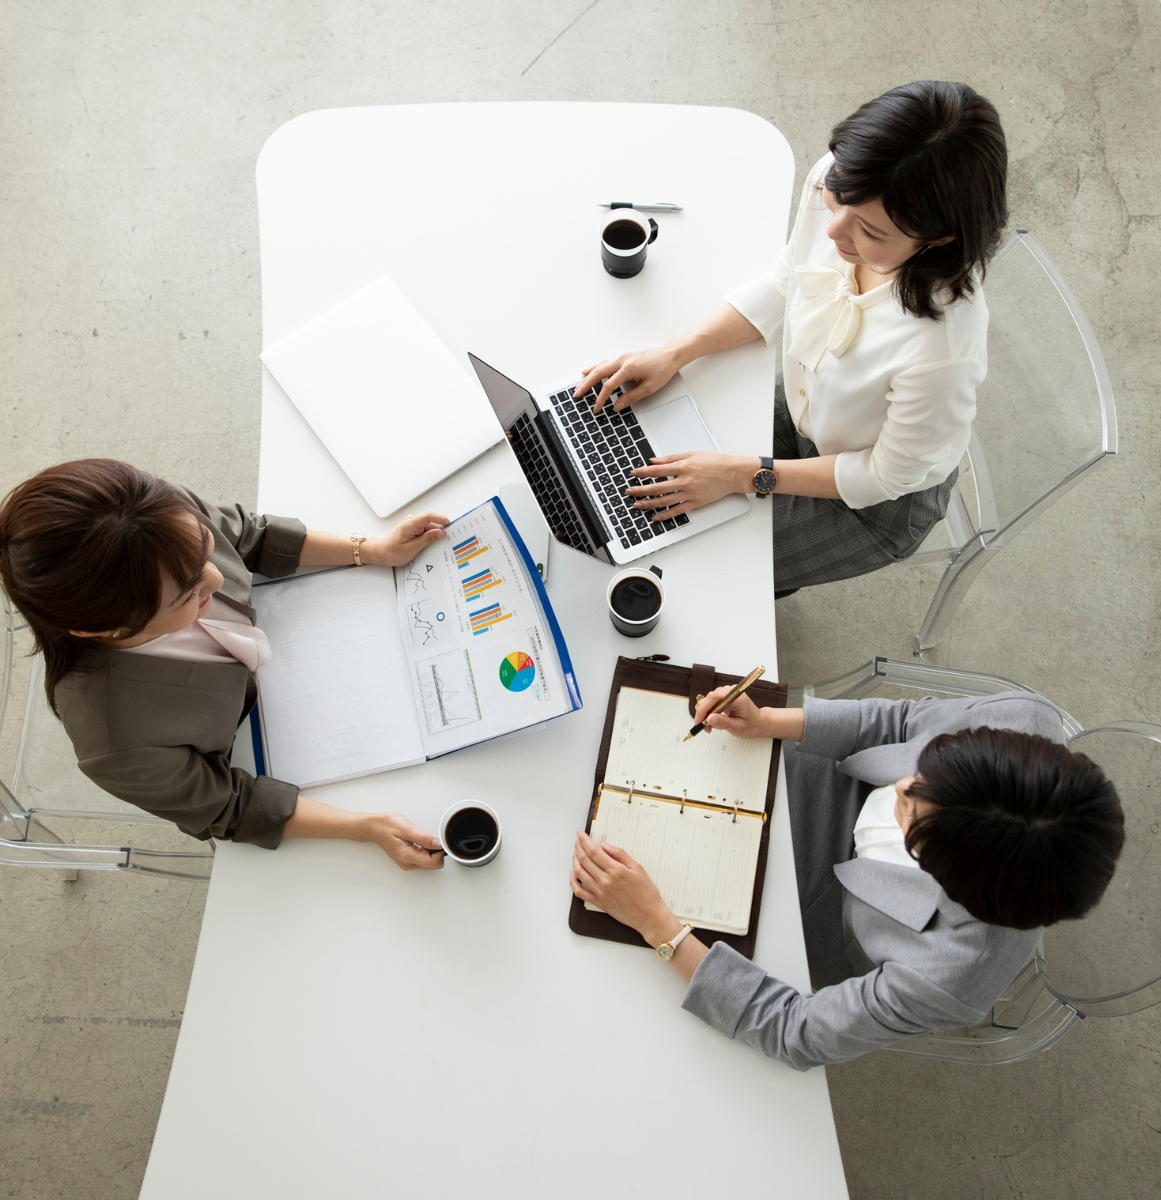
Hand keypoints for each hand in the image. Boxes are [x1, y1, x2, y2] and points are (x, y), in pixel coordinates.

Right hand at [363, 813, 445, 870]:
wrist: (374, 827)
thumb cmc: (387, 826)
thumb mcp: (407, 829)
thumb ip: (424, 838)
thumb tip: (438, 844)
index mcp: (407, 857)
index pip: (433, 862)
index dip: (439, 850)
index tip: (436, 839)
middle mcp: (407, 864)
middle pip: (433, 865)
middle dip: (436, 852)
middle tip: (429, 838)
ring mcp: (407, 863)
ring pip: (429, 863)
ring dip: (431, 851)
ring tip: (421, 839)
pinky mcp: (407, 860)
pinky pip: (423, 859)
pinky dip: (426, 851)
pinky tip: (420, 842)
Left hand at [365, 512, 448, 566]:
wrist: (380, 552)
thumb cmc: (392, 552)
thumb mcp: (412, 549)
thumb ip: (427, 540)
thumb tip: (441, 533)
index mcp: (410, 524)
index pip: (429, 516)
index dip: (441, 519)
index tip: (451, 526)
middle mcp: (412, 521)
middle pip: (432, 523)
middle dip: (440, 531)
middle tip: (447, 541)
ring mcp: (412, 524)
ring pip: (430, 527)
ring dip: (435, 535)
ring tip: (436, 546)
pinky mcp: (413, 528)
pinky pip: (426, 530)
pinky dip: (430, 536)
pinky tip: (430, 545)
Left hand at [571, 831, 679, 945]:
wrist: (649, 916)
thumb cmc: (647, 892)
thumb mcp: (638, 868)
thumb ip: (620, 855)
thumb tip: (605, 845)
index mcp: (616, 870)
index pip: (594, 852)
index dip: (584, 841)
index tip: (580, 834)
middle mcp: (605, 881)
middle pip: (584, 860)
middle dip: (578, 848)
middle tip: (577, 841)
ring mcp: (600, 893)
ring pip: (579, 873)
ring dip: (575, 861)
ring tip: (576, 853)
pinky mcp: (598, 903)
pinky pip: (580, 892)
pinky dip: (573, 881)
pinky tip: (573, 874)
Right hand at [573, 345, 681, 412]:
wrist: (670, 355)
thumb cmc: (663, 369)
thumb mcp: (649, 387)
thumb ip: (631, 397)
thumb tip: (617, 405)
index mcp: (628, 368)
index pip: (609, 386)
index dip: (601, 399)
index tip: (597, 408)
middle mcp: (622, 360)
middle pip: (598, 373)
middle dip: (586, 385)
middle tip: (577, 394)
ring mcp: (622, 357)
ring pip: (600, 366)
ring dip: (588, 376)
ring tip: (579, 385)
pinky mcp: (624, 357)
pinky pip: (605, 363)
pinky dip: (595, 368)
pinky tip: (589, 371)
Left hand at [627, 452, 755, 519]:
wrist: (732, 474)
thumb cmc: (715, 462)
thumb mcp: (691, 454)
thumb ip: (671, 458)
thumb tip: (654, 461)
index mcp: (683, 467)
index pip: (657, 471)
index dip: (642, 473)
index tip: (633, 474)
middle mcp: (685, 481)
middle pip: (657, 488)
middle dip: (640, 490)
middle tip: (630, 491)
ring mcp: (690, 494)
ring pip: (664, 501)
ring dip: (649, 504)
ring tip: (637, 505)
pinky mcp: (695, 503)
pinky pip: (677, 511)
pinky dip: (665, 515)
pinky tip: (656, 516)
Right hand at [693, 687, 771, 738]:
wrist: (759, 723)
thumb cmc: (751, 725)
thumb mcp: (737, 727)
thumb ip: (723, 722)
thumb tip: (709, 718)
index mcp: (737, 697)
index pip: (715, 697)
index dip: (704, 708)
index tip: (699, 720)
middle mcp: (731, 692)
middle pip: (709, 698)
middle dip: (703, 713)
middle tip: (704, 727)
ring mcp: (727, 693)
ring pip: (708, 700)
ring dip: (705, 714)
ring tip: (710, 727)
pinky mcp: (724, 697)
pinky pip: (711, 703)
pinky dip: (708, 713)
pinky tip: (712, 721)